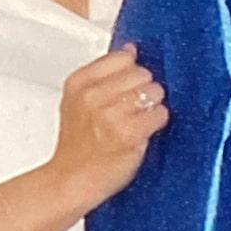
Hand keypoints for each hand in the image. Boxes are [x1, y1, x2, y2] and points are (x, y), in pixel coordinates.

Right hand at [48, 43, 167, 213]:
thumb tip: (130, 49)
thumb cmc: (78, 146)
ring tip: (138, 120)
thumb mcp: (78, 101)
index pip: (122, 57)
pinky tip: (143, 131)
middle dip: (144, 88)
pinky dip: (157, 123)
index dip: (131, 72)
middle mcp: (93, 95)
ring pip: (153, 91)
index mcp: (79, 82)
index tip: (127, 86)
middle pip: (141, 72)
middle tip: (133, 108)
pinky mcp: (129, 133)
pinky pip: (160, 114)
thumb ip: (104, 74)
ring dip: (152, 106)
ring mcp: (110, 114)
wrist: (71, 181)